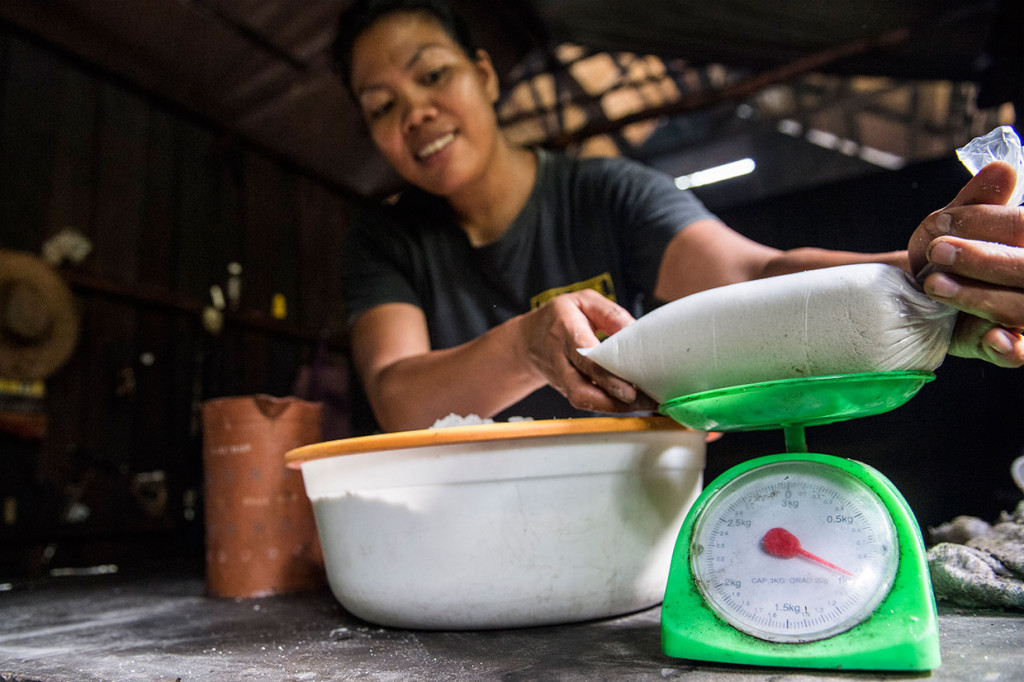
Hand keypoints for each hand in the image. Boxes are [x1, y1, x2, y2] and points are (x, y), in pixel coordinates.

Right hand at [516, 289, 656, 412]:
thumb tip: (637, 332)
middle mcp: (559, 359)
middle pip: (580, 390)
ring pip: (583, 401)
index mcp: (564, 330)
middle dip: (613, 401)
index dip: (606, 377)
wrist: (528, 341)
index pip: (584, 358)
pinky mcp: (566, 390)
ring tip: (645, 404)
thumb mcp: (584, 301)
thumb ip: (610, 314)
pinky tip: (634, 403)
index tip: (630, 390)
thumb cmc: (560, 318)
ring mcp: (561, 379)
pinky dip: (611, 405)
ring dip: (615, 407)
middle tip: (644, 401)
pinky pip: (588, 402)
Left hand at [908, 161, 1023, 366]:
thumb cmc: (941, 249)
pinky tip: (995, 339)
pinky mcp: (1007, 346)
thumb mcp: (951, 222)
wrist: (908, 292)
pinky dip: (1010, 348)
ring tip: (934, 285)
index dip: (991, 223)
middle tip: (936, 252)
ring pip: (1021, 309)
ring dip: (979, 297)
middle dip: (984, 260)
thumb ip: (978, 200)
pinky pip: (1019, 353)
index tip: (944, 221)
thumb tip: (1004, 169)